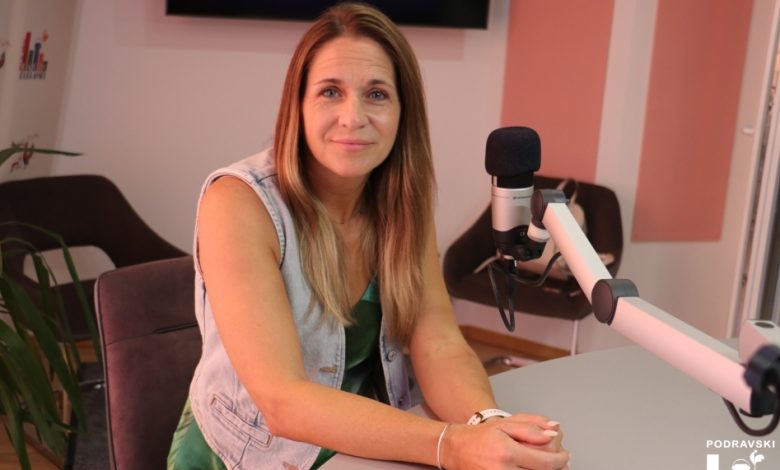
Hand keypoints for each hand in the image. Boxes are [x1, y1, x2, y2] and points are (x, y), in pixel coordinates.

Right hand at [440, 419, 568, 469]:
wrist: (455, 449)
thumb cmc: (480, 436)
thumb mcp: (505, 424)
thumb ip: (530, 428)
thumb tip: (554, 431)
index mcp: (507, 451)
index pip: (544, 462)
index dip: (560, 459)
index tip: (566, 455)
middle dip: (555, 467)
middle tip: (560, 460)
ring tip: (546, 465)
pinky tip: (532, 468)